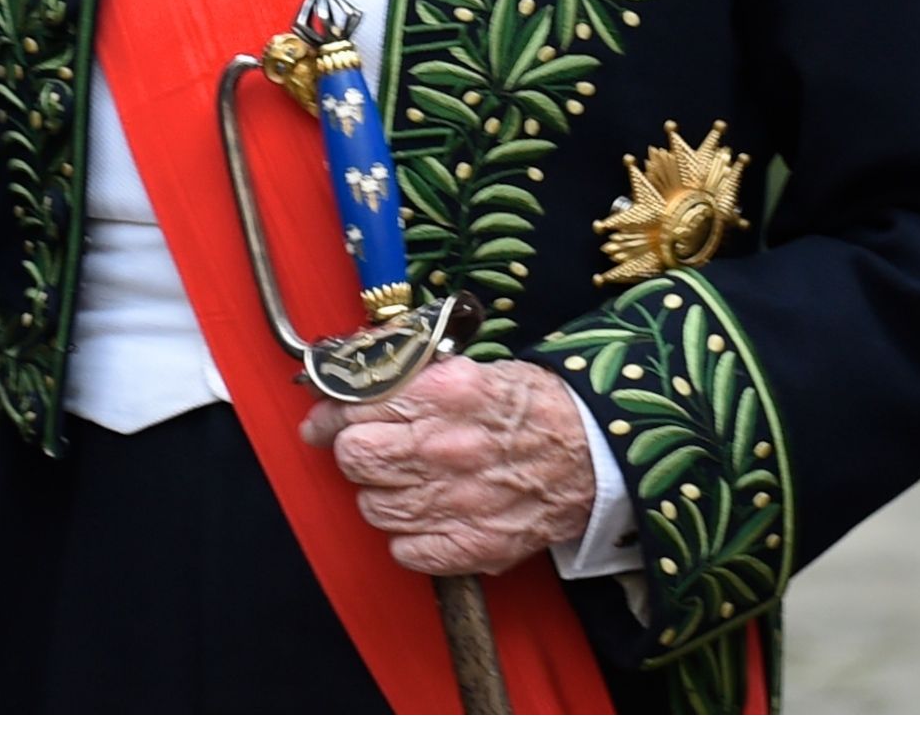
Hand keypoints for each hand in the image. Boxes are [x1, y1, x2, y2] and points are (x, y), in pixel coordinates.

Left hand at [298, 356, 596, 578]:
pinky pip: (404, 550)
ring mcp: (456, 501)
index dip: (331, 413)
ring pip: (373, 507)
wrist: (596, 453)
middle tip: (368, 448)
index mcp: (444, 395)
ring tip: (409, 481)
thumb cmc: (535, 407)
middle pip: (355, 457)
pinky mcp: (471, 544)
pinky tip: (428, 514)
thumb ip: (411, 376)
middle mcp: (445, 448)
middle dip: (354, 450)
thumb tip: (353, 378)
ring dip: (382, 493)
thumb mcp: (472, 368)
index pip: (354, 407)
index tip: (324, 420)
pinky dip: (409, 536)